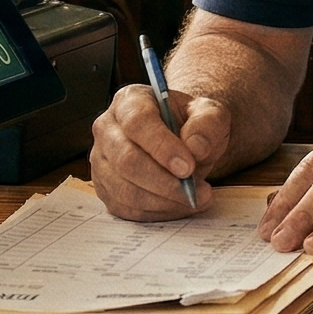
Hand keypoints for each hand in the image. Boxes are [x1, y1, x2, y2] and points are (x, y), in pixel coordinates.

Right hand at [90, 85, 231, 220]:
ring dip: (162, 201)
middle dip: (163, 182)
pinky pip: (126, 208)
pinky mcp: (105, 188)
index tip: (188, 167)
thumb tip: (196, 147)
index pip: (137, 122)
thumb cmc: (191, 124)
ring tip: (194, 199)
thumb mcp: (210, 114)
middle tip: (194, 191)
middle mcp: (107, 129)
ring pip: (124, 189)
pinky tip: (178, 206)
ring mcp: (102, 160)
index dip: (161, 146)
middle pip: (126, 160)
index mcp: (130, 101)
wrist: (183, 140)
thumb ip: (208, 124)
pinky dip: (155, 212)